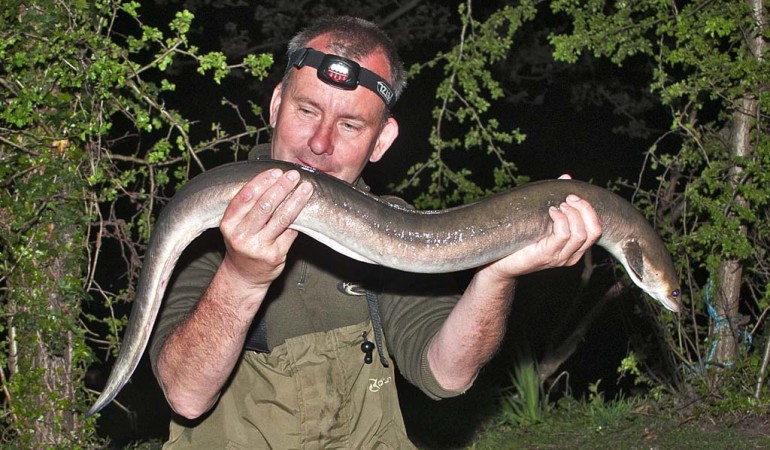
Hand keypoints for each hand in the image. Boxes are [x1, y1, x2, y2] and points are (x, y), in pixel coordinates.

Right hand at [218, 168, 313, 290]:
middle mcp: (241, 235)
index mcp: (228, 224)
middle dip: (282, 187)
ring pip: (281, 218)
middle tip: (293, 175)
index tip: (276, 171)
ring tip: (306, 187)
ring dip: (296, 200)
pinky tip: (307, 207)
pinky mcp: (275, 255)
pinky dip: (299, 218)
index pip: (246, 197)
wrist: (244, 276)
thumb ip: (249, 207)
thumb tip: (275, 181)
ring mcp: (258, 247)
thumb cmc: (243, 244)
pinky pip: (290, 232)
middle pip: (265, 205)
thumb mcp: (236, 226)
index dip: (262, 181)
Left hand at [481, 175, 601, 281]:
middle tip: (569, 197)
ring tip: (558, 205)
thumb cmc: (520, 239)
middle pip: (593, 231)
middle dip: (585, 209)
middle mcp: (571, 255)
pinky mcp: (547, 255)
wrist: (499, 263)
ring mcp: (560, 257)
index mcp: (574, 248)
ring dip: (572, 213)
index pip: (596, 229)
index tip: (574, 195)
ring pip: (580, 233)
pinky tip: (551, 212)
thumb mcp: (542, 219)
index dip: (590, 209)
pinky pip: (563, 235)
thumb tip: (567, 177)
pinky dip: (560, 219)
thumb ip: (557, 201)